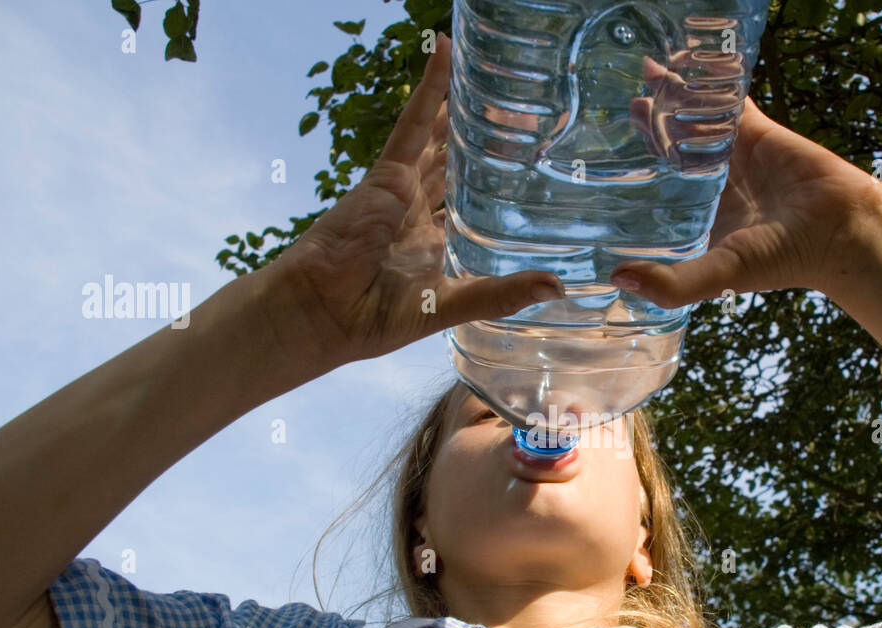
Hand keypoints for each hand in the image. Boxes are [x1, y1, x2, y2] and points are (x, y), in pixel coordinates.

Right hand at [258, 32, 565, 365]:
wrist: (323, 312)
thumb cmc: (374, 319)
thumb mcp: (451, 305)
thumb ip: (501, 294)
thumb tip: (558, 287)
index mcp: (432, 246)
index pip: (469, 210)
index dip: (494, 192)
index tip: (530, 175)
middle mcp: (419, 214)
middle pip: (457, 168)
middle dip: (487, 145)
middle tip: (523, 118)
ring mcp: (402, 190)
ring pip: (440, 139)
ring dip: (463, 110)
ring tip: (494, 81)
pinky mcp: (387, 174)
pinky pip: (412, 123)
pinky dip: (429, 90)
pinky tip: (446, 54)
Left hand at [615, 79, 881, 307]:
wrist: (841, 230)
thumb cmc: (784, 259)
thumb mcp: (721, 274)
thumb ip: (673, 283)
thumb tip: (618, 279)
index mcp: (701, 217)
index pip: (659, 189)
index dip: (636, 169)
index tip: (609, 150)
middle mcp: (715, 185)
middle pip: (674, 146)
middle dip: (652, 124)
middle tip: (630, 102)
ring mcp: (737, 156)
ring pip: (698, 119)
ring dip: (676, 98)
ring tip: (651, 74)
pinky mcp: (759, 132)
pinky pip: (731, 101)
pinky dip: (714, 82)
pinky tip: (693, 63)